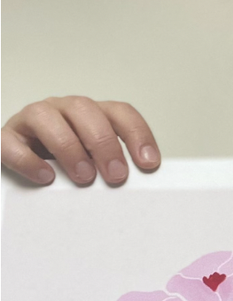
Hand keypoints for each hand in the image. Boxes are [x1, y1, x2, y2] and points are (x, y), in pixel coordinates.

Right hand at [1, 96, 160, 185]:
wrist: (21, 160)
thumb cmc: (65, 164)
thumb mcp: (94, 163)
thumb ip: (112, 167)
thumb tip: (138, 190)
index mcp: (90, 114)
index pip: (120, 113)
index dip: (138, 135)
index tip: (149, 164)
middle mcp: (63, 110)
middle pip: (85, 111)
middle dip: (104, 143)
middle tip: (116, 175)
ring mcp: (33, 121)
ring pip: (47, 118)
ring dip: (69, 147)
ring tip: (84, 177)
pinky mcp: (8, 138)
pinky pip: (12, 142)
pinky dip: (28, 159)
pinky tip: (45, 177)